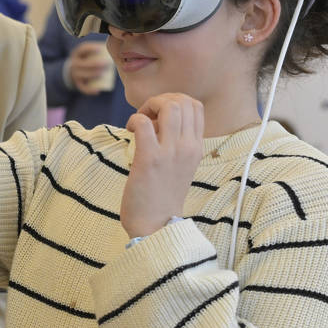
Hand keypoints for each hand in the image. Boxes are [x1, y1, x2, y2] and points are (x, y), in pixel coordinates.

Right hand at [68, 42, 111, 94]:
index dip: (91, 48)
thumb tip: (118, 48)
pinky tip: (97, 91)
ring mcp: (74, 74)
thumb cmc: (88, 59)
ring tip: (102, 73)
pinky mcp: (77, 83)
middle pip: (82, 63)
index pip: (83, 48)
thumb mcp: (90, 52)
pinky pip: (82, 87)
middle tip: (107, 63)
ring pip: (82, 75)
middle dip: (94, 63)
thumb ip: (100, 49)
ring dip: (92, 74)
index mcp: (78, 53)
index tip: (101, 49)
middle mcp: (73, 63)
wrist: (75, 69)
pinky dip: (89, 90)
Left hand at [122, 94, 203, 238]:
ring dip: (148, 107)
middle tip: (147, 118)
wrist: (157, 226)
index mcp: (197, 147)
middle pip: (183, 101)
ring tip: (139, 124)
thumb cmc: (163, 195)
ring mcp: (171, 152)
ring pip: (169, 106)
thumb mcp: (180, 166)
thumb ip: (176, 143)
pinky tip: (130, 133)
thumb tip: (157, 121)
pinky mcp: (150, 159)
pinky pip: (143, 123)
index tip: (159, 117)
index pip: (196, 106)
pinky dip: (134, 120)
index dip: (175, 102)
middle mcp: (188, 147)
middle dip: (160, 100)